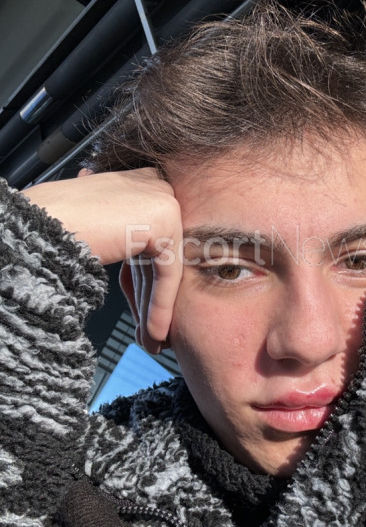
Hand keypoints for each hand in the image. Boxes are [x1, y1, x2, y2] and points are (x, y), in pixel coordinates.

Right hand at [22, 168, 182, 348]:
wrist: (36, 226)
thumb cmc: (53, 227)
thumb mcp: (102, 229)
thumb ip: (122, 235)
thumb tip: (131, 248)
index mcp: (139, 183)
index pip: (150, 242)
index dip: (142, 285)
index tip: (142, 317)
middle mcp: (154, 185)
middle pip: (158, 256)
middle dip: (150, 300)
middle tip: (148, 334)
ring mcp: (162, 198)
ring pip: (164, 267)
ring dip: (154, 309)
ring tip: (150, 343)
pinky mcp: (165, 218)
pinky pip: (167, 271)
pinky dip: (159, 304)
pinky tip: (153, 331)